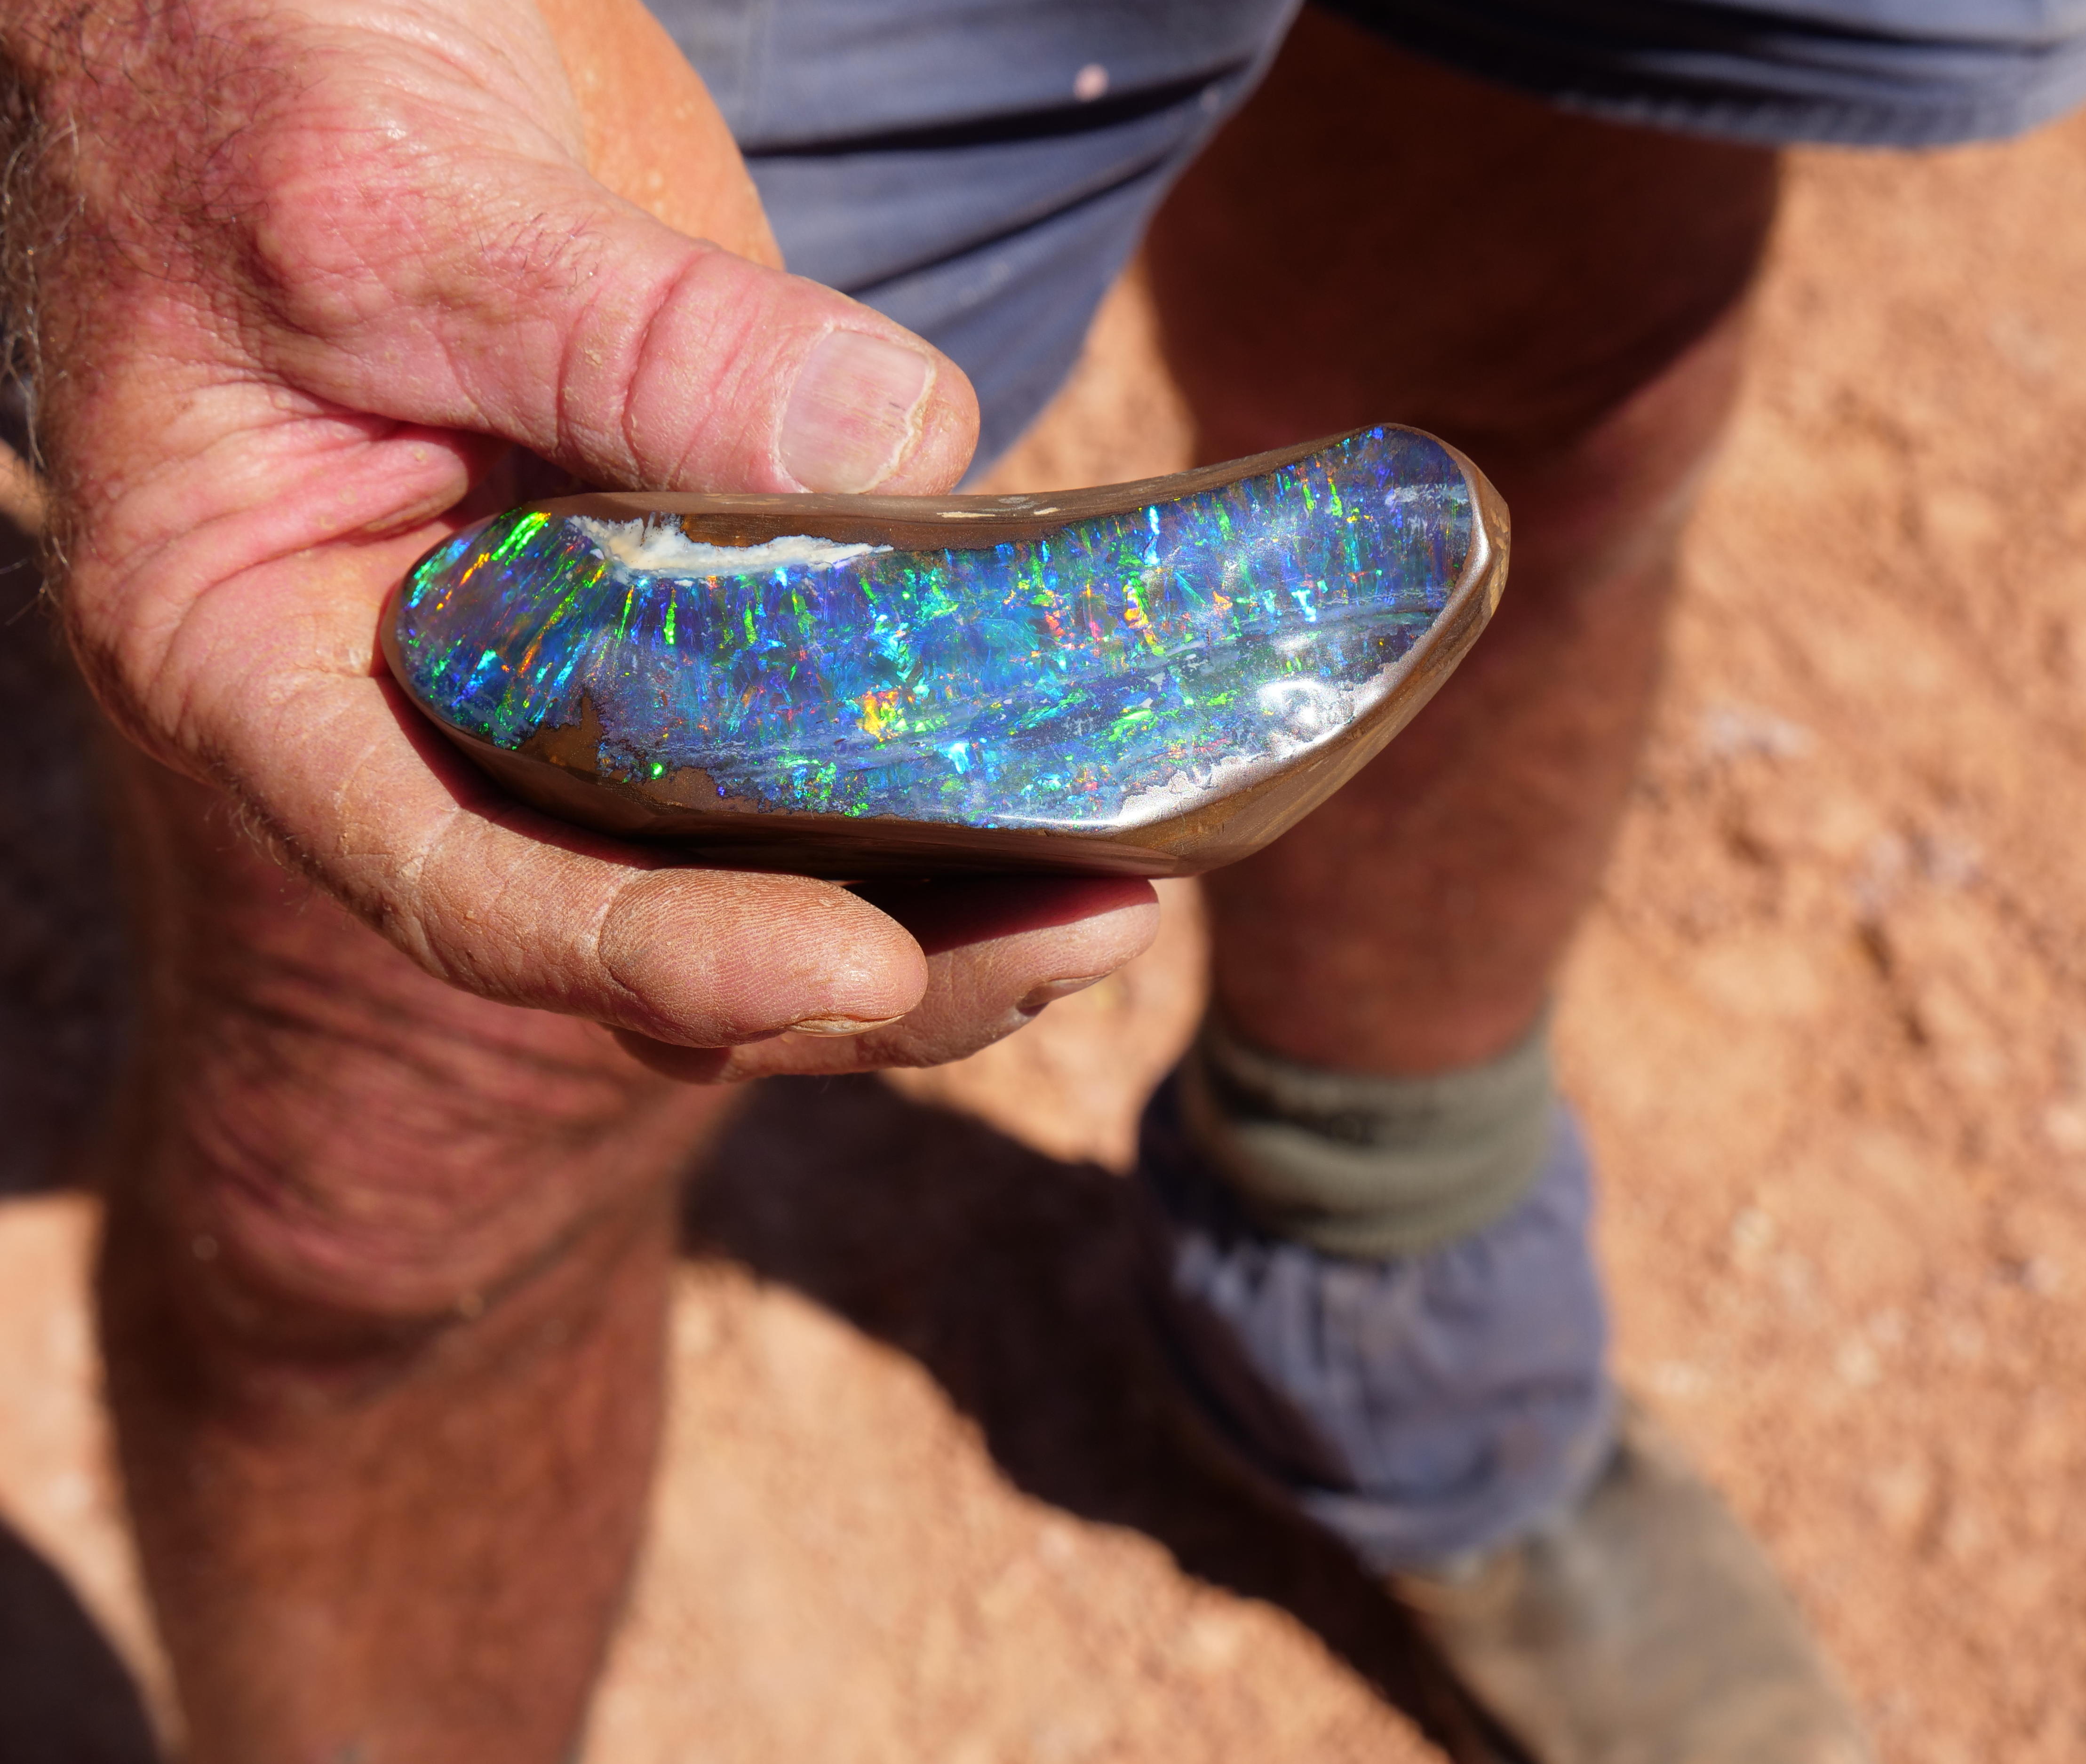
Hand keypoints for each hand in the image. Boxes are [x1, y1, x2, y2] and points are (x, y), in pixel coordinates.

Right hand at [13, 0, 1156, 1075]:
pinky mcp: (685, 553)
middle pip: (645, 908)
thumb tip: (890, 446)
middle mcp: (427, 686)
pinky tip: (1079, 746)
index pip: (466, 883)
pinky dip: (937, 737)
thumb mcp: (393, 197)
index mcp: (267, 659)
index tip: (862, 969)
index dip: (661, 957)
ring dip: (932, 888)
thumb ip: (619, 334)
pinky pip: (813, 695)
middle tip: (1072, 932)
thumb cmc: (236, 67)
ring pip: (747, 842)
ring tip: (1112, 888)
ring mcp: (566, 633)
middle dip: (866, 962)